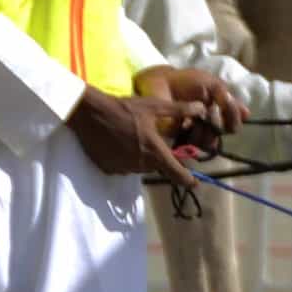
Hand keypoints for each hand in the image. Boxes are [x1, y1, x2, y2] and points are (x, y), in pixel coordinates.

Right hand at [65, 77, 208, 185]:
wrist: (89, 113)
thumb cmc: (124, 108)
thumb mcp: (154, 106)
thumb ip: (179, 110)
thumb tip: (202, 109)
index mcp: (154, 151)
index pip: (176, 173)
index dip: (188, 180)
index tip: (195, 185)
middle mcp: (139, 164)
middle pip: (157, 167)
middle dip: (160, 157)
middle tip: (153, 139)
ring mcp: (122, 168)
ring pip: (140, 167)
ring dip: (142, 158)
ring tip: (135, 138)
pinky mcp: (108, 168)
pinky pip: (124, 167)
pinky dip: (126, 159)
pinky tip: (121, 144)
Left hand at [136, 64, 246, 141]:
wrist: (161, 83)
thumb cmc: (186, 81)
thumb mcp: (212, 84)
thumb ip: (228, 100)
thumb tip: (247, 114)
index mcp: (218, 111)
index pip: (233, 123)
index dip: (234, 118)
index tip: (228, 105)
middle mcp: (209, 123)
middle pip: (223, 133)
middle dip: (220, 123)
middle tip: (210, 111)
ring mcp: (195, 130)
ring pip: (210, 141)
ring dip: (207, 129)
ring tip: (198, 117)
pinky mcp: (180, 136)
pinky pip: (192, 143)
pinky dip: (193, 133)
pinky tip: (188, 123)